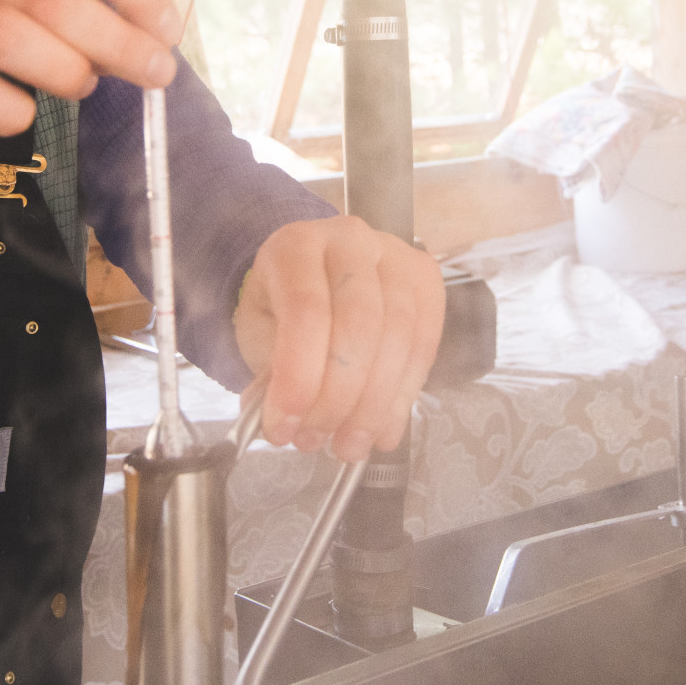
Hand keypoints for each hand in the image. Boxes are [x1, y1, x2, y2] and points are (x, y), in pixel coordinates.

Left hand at [233, 216, 445, 462]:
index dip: (299, 376)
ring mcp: (396, 256)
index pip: (306, 310)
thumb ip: (271, 371)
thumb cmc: (282, 306)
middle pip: (359, 323)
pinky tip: (383, 428)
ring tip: (350, 445)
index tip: (284, 426)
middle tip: (318, 440)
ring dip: (374, 404)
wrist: (313, 277)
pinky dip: (403, 395)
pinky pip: (424, 344)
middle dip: (339, 396)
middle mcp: (351, 239)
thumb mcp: (259, 333)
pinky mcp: (426, 280)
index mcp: (297, 245)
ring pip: (398, 335)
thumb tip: (285, 422)